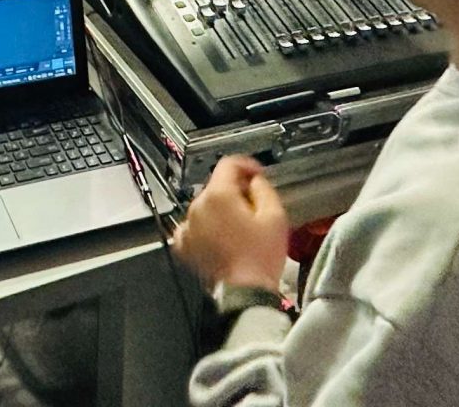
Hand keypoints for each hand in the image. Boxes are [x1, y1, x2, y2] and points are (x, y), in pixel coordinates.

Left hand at [175, 156, 290, 291]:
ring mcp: (188, 227)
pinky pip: (195, 227)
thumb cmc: (260, 258)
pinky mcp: (184, 246)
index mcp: (218, 196)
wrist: (244, 293)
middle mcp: (197, 207)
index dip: (246, 165)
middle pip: (217, 186)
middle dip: (235, 191)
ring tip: (241, 228)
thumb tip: (254, 181)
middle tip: (254, 207)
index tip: (255, 175)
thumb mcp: (274, 215)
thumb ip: (263, 188)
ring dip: (221, 210)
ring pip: (206, 206)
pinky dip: (207, 228)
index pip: (229, 164)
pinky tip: (223, 238)